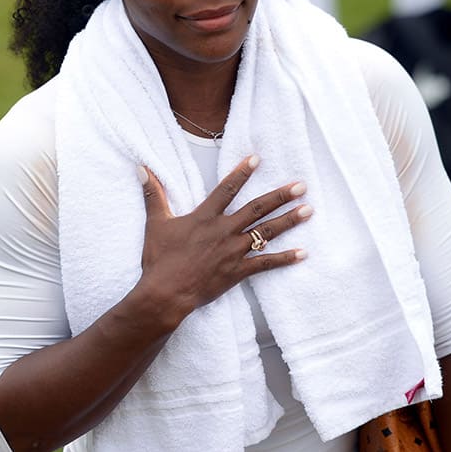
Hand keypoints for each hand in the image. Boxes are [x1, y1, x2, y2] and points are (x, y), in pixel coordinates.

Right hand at [135, 155, 310, 321]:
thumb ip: (153, 194)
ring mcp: (233, 251)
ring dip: (289, 221)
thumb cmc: (159, 259)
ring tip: (309, 210)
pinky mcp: (238, 271)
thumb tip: (142, 168)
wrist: (166, 293)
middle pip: (257, 209)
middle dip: (280, 196)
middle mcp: (224, 230)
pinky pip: (266, 263)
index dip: (242, 172)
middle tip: (301, 185)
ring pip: (267, 233)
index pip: (227, 189)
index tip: (257, 158)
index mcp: (205, 217)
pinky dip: (285, 258)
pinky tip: (303, 253)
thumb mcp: (155, 223)